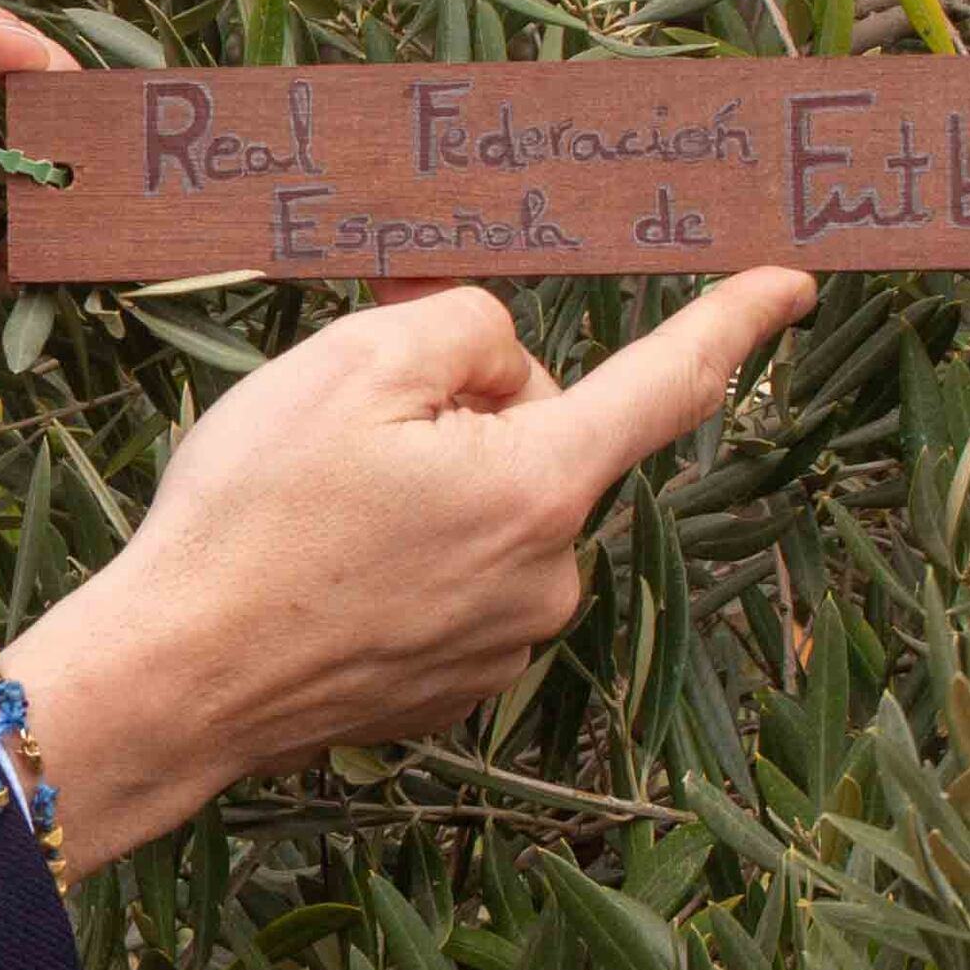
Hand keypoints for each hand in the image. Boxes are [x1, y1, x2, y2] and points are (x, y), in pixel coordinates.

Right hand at [0, 269, 816, 877]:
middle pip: (546, 441)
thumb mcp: (348, 365)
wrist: (175, 682)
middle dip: (469, 409)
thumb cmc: (250, 518)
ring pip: (497, 513)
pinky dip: (408, 559)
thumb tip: (504, 361)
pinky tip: (325, 572)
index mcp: (540, 484)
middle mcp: (552, 573)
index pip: (668, 383)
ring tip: (317, 513)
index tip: (794, 282)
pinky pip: (460, 583)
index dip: (735, 323)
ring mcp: (509, 641)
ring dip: (434, 489)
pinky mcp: (459, 687)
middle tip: (350, 424)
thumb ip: (464, 328)